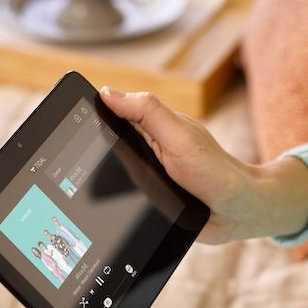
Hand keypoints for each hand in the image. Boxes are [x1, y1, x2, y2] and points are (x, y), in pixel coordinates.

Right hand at [100, 87, 307, 243]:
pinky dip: (117, 208)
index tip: (70, 119)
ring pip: (110, 178)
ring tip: (98, 192)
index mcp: (150, 128)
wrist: (237, 214)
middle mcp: (145, 151)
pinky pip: (123, 205)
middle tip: (83, 167)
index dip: (90, 115)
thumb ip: (148, 112)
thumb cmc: (215, 171)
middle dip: (93, 156)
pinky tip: (114, 213)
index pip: (111, 115)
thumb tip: (107, 94)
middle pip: (104, 148)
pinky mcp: (147, 204)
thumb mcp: (179, 136)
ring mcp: (145, 178)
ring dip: (105, 186)